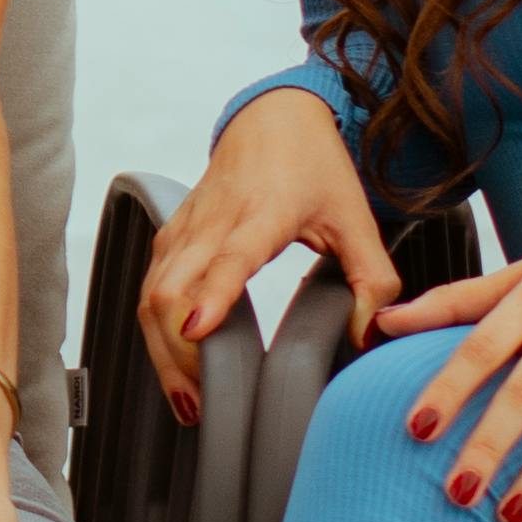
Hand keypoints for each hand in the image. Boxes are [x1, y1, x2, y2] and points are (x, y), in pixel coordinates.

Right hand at [138, 84, 404, 423]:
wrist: (274, 115)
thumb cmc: (315, 166)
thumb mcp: (357, 219)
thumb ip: (373, 281)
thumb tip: (366, 338)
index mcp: (261, 213)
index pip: (228, 258)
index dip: (210, 295)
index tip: (197, 331)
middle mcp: (213, 220)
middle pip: (169, 289)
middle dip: (176, 354)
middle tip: (202, 405)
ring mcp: (184, 228)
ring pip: (150, 294)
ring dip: (161, 351)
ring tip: (188, 400)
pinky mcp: (170, 237)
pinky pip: (149, 288)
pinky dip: (155, 331)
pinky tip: (176, 366)